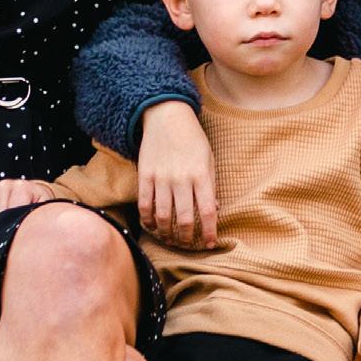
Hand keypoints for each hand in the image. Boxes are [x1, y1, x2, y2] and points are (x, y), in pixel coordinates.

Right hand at [0, 177, 61, 226]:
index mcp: (21, 187)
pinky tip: (3, 217)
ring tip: (12, 217)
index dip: (16, 225)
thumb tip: (33, 232)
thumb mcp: (45, 208)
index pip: (10, 214)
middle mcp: (4, 185)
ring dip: (0, 224)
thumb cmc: (39, 203)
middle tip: (19, 221)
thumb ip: (38, 217)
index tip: (24, 225)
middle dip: (8, 225)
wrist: (33, 193)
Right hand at [136, 100, 217, 249]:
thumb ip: (211, 185)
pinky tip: (152, 226)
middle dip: (187, 238)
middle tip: (188, 245)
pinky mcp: (145, 175)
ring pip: (163, 216)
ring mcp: (161, 178)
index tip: (210, 243)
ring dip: (167, 233)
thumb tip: (215, 210)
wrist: (166, 116)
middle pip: (185, 219)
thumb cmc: (192, 139)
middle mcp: (181, 179)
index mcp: (201, 175)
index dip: (210, 231)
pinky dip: (148, 219)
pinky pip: (145, 204)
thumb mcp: (209, 159)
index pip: (208, 211)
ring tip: (170, 239)